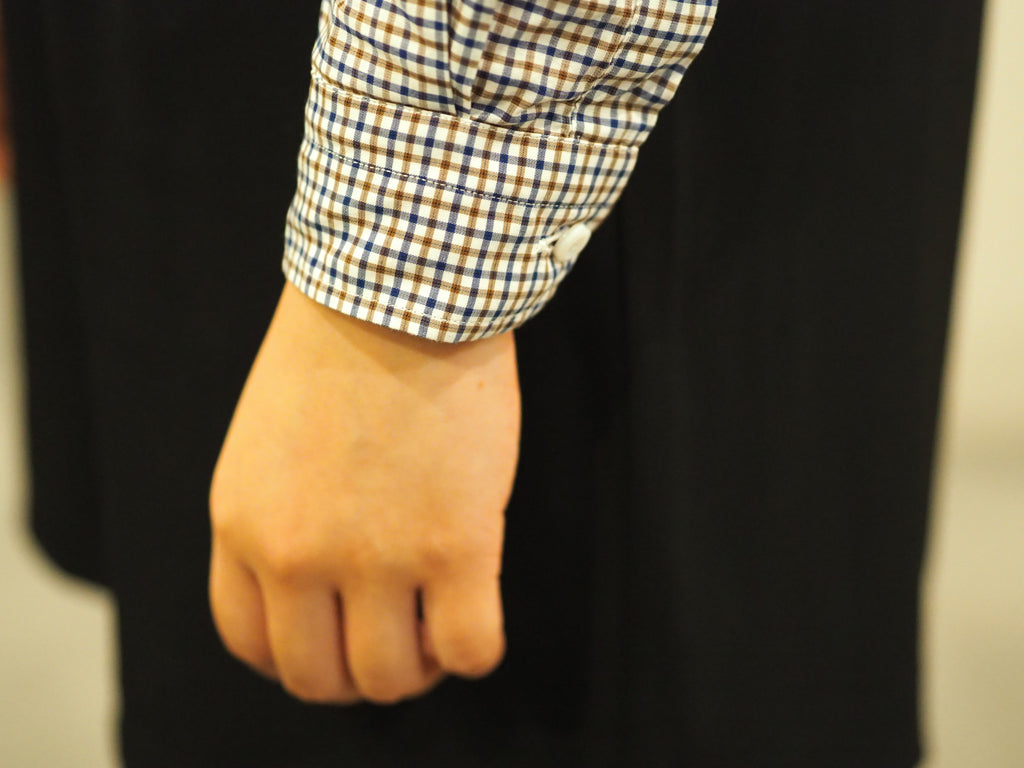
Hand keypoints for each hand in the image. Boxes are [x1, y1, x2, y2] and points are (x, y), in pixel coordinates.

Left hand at [209, 282, 519, 703]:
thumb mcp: (267, 441)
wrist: (404, 288)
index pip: (249, 642)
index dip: (296, 658)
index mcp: (245, 525)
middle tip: (394, 639)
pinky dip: (475, 651)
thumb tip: (319, 587)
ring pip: (392, 678)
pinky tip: (477, 609)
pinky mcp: (457, 544)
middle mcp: (300, 555)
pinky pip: (470, 650)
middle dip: (357, 673)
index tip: (333, 641)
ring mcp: (378, 556)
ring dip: (417, 667)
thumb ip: (275, 519)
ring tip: (436, 624)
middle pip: (319, 677)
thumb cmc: (343, 347)